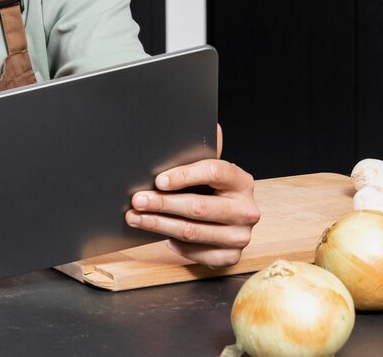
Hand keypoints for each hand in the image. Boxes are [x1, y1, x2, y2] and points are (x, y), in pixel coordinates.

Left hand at [125, 158, 259, 267]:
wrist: (231, 223)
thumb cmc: (214, 191)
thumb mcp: (210, 171)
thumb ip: (205, 152)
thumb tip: (210, 126)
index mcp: (242, 181)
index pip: (214, 172)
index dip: (184, 175)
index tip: (159, 180)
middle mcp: (246, 210)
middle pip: (199, 207)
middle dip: (163, 203)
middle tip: (138, 200)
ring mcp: (240, 236)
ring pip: (192, 231)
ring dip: (159, 225)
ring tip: (136, 218)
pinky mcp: (230, 257)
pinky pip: (195, 251)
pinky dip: (174, 244)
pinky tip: (160, 235)